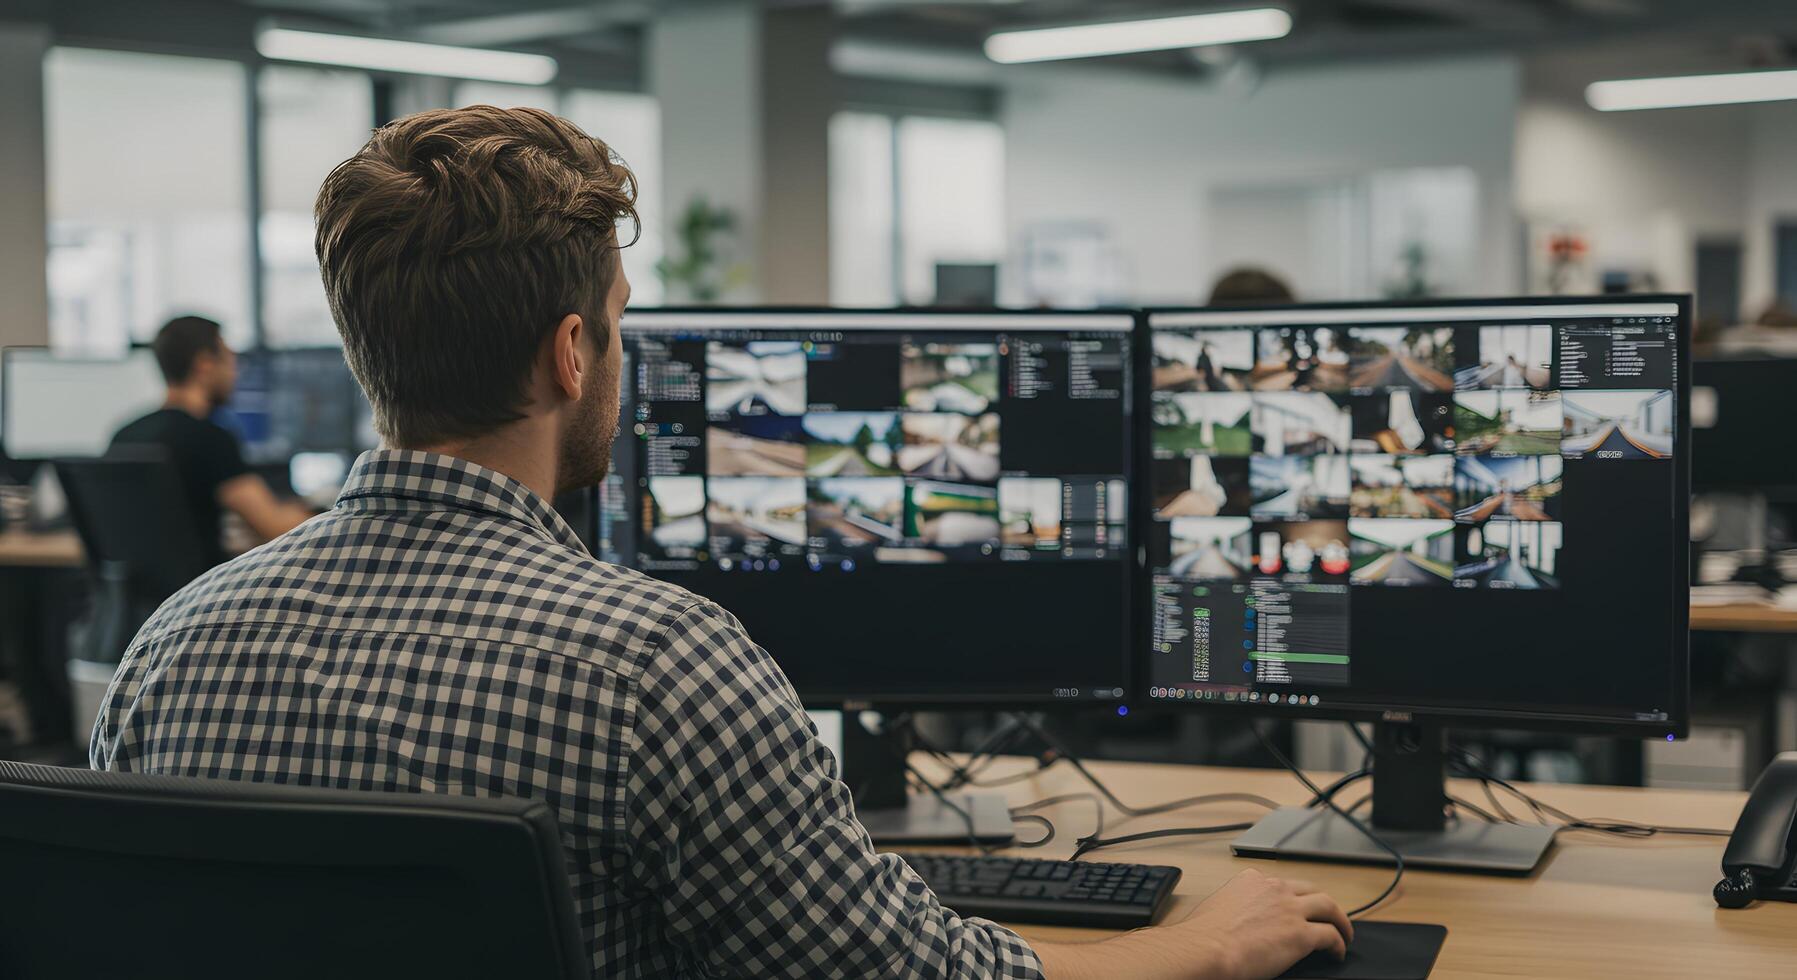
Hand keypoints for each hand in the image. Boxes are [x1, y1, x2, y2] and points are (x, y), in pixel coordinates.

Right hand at [1165, 868, 1353, 979]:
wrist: (1206, 948)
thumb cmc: (1202, 935)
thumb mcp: (1217, 906)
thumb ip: (1234, 905)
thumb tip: (1236, 919)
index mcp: (1252, 880)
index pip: (1281, 884)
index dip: (1292, 897)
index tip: (1295, 907)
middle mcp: (1274, 889)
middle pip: (1311, 890)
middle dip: (1323, 903)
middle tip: (1329, 915)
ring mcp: (1290, 910)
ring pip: (1329, 907)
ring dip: (1340, 920)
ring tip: (1344, 933)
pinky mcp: (1301, 934)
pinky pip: (1330, 936)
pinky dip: (1338, 944)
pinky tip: (1337, 953)